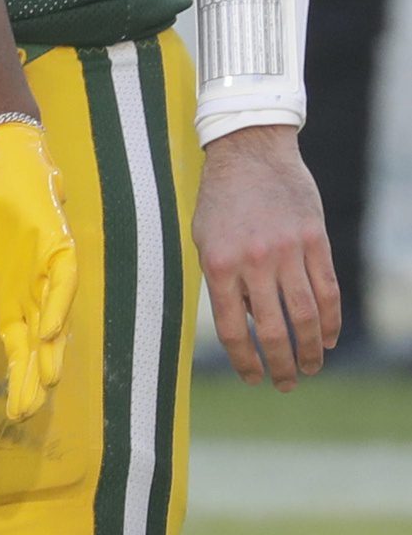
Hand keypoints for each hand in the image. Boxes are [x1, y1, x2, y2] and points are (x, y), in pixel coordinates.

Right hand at [0, 119, 76, 421]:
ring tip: (46, 380)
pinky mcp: (58, 246)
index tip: (14, 413)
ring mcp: (47, 270)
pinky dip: (56, 304)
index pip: (18, 350)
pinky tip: (47, 328)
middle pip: (38, 344)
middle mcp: (32, 293)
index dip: (18, 380)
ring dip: (51, 348)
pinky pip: (61, 280)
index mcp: (8, 301)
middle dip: (35, 376)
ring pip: (54, 318)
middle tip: (29, 409)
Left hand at [193, 123, 339, 390]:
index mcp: (218, 263)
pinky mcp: (314, 240)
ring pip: (305, 315)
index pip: (233, 328)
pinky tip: (328, 338)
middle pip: (273, 329)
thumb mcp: (205, 238)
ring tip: (310, 368)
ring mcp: (287, 250)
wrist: (249, 150)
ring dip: (310, 350)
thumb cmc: (221, 199)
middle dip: (281, 365)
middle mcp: (253, 260)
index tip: (253, 378)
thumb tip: (248, 323)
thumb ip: (222, 281)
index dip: (245, 361)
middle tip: (285, 384)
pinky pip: (327, 289)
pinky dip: (330, 320)